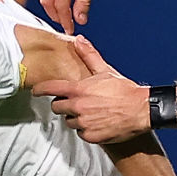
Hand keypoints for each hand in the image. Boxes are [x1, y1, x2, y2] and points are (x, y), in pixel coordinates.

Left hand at [33, 35, 150, 142]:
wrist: (141, 110)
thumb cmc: (124, 90)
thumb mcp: (105, 71)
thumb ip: (89, 56)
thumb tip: (79, 40)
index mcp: (79, 90)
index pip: (51, 88)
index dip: (40, 89)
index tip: (35, 91)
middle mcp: (78, 107)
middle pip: (57, 107)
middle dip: (63, 104)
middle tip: (76, 102)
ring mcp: (83, 123)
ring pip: (68, 121)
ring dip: (75, 118)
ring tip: (91, 112)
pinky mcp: (91, 136)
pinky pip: (80, 133)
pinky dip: (86, 129)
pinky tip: (97, 123)